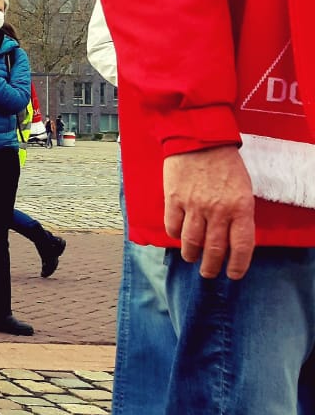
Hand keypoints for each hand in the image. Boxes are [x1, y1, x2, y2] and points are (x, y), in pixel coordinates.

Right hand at [164, 146, 255, 278]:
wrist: (200, 139)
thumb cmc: (225, 164)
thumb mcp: (243, 189)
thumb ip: (238, 214)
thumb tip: (231, 238)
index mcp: (241, 207)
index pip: (242, 246)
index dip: (238, 265)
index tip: (233, 274)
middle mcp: (218, 210)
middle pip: (214, 249)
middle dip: (211, 267)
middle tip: (208, 273)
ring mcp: (194, 206)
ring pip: (191, 242)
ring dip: (191, 255)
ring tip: (191, 258)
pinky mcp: (174, 199)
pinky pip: (172, 227)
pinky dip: (175, 235)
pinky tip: (178, 235)